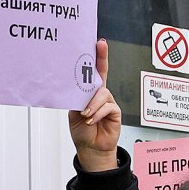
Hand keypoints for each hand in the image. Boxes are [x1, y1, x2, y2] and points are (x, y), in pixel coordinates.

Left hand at [68, 40, 121, 171]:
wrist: (90, 147)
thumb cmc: (81, 130)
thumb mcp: (74, 112)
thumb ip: (78, 100)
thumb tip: (82, 93)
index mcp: (87, 92)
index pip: (93, 72)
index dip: (97, 57)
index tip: (98, 42)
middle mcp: (99, 94)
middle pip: (102, 74)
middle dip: (101, 58)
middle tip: (100, 45)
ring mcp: (107, 102)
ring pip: (102, 94)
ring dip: (92, 105)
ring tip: (85, 115)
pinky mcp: (115, 112)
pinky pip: (107, 107)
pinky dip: (98, 113)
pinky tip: (92, 120)